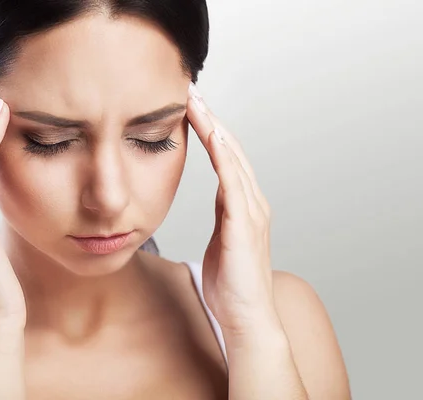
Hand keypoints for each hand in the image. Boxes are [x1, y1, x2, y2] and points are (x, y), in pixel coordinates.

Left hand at [186, 83, 278, 336]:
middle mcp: (251, 202)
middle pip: (231, 150)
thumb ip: (221, 218)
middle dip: (212, 120)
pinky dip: (224, 157)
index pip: (226, 158)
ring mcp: (251, 211)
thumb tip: (216, 202)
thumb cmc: (230, 284)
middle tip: (191, 93)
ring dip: (215, 129)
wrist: (245, 316)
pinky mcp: (244, 224)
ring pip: (234, 159)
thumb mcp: (221, 242)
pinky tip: (213, 137)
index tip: (190, 109)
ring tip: (196, 104)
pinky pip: (234, 183)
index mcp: (243, 205)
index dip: (210, 131)